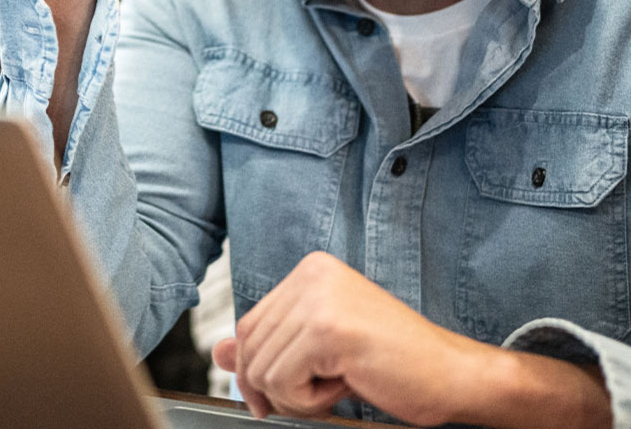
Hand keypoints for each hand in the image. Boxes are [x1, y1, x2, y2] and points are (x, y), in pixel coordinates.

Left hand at [211, 251, 610, 428]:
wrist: (453, 375)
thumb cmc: (393, 363)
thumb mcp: (320, 351)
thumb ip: (271, 346)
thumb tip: (218, 354)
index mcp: (310, 270)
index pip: (249, 324)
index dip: (258, 370)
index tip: (283, 392)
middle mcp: (311, 273)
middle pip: (249, 344)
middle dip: (275, 386)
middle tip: (321, 392)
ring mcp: (319, 297)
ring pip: (261, 368)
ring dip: (295, 396)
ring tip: (338, 384)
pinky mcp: (328, 328)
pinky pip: (281, 382)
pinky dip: (308, 401)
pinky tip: (345, 385)